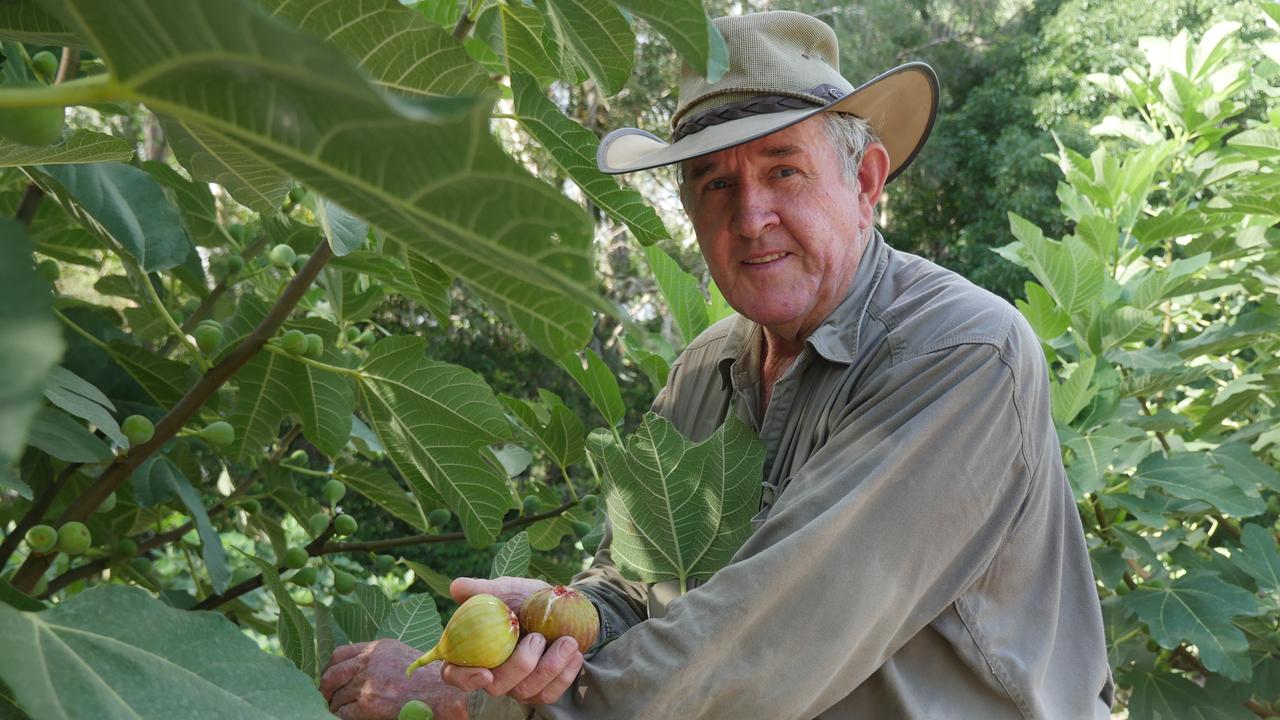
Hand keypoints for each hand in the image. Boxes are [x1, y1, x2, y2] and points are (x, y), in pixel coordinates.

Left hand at [321, 638, 468, 719]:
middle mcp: (368, 662)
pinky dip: (342, 716)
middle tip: (326, 697)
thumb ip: (376, 658)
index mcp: (376, 648)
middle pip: (331, 674)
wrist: (441, 694)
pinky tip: (349, 716)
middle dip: (325, 688)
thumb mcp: (399, 655)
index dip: (330, 668)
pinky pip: (342, 712)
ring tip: (340, 710)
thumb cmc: (425, 678)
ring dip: (335, 706)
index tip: (330, 677)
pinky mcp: (368, 705)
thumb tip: (354, 668)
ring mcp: (366, 684)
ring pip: (336, 697)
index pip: (338, 654)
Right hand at [441, 577, 585, 705]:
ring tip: (568, 641)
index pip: (454, 674)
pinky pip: (550, 694)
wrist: (561, 606)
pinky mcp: (541, 690)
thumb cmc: (525, 599)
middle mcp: (492, 674)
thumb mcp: (505, 589)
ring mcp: (517, 686)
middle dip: (521, 665)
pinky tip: (575, 653)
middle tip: (539, 638)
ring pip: (527, 692)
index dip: (465, 678)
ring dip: (550, 667)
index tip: (485, 672)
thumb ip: (482, 590)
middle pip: (497, 686)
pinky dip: (565, 675)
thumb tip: (457, 587)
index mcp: (474, 651)